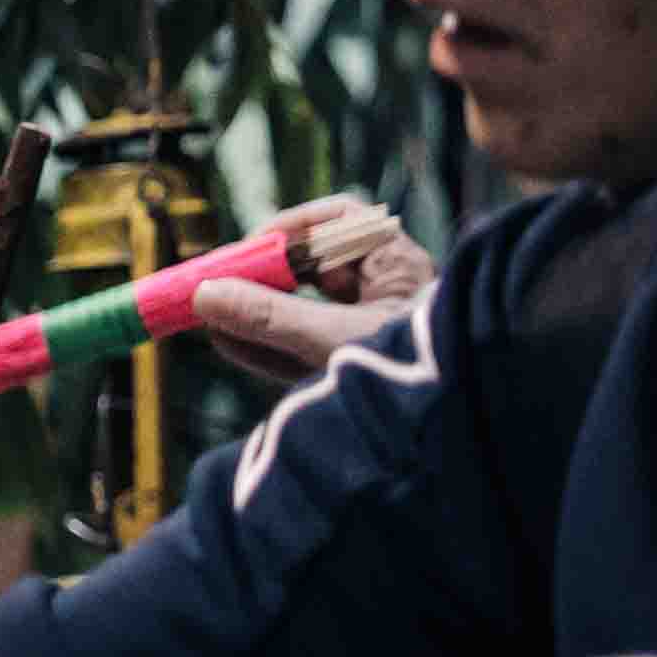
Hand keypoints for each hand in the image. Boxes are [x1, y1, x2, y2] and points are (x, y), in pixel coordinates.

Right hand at [192, 195, 432, 381]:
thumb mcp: (335, 340)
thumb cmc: (413, 375)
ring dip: (258, 314)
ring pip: (306, 310)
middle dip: (264, 277)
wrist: (451, 436)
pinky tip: (226, 342)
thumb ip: (270, 317)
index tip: (250, 247)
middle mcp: (386, 292)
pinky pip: (303, 348)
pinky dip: (266, 346)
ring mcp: (369, 332)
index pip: (342, 220)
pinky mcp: (352, 367)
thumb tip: (205, 295)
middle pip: (315, 267)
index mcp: (399, 267)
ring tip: (212, 317)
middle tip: (219, 285)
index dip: (292, 226)